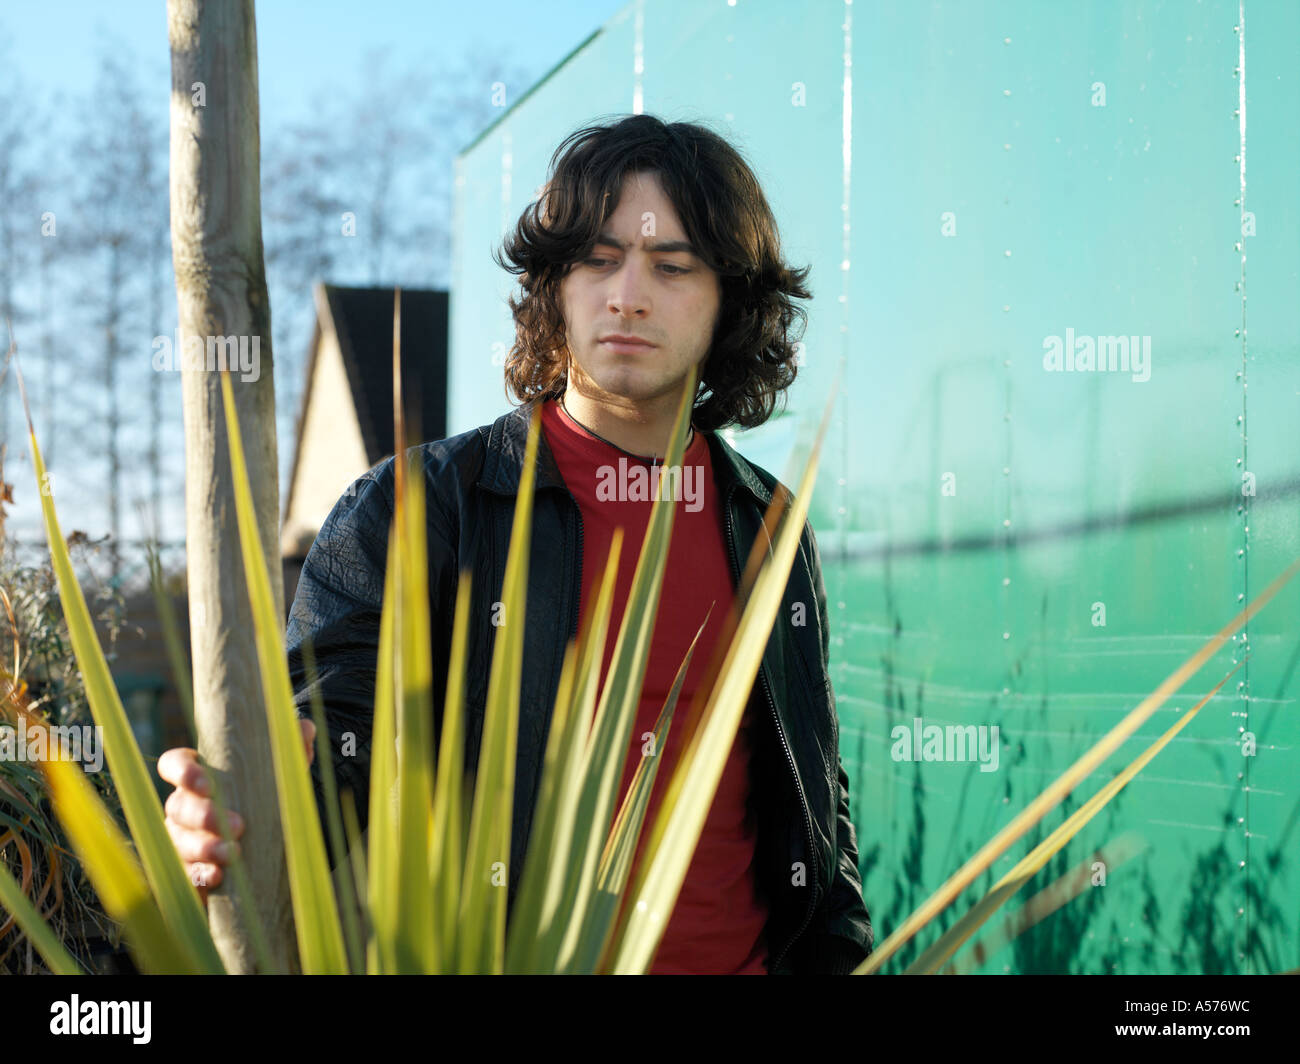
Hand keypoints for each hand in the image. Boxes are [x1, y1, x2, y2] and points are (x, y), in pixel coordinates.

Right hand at [157, 718, 316, 905]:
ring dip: (204, 848)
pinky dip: (200, 874)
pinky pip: (185, 871)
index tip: (207, 784)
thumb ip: (291, 750)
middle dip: (204, 817)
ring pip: (179, 841)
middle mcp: (183, 804)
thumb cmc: (266, 796)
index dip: (183, 772)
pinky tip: (218, 876)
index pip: (174, 764)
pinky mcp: (189, 867)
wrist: (270, 841)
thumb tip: (305, 728)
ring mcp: (182, 837)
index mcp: (200, 775)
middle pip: (177, 806)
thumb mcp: (281, 773)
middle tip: (238, 826)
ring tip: (233, 855)